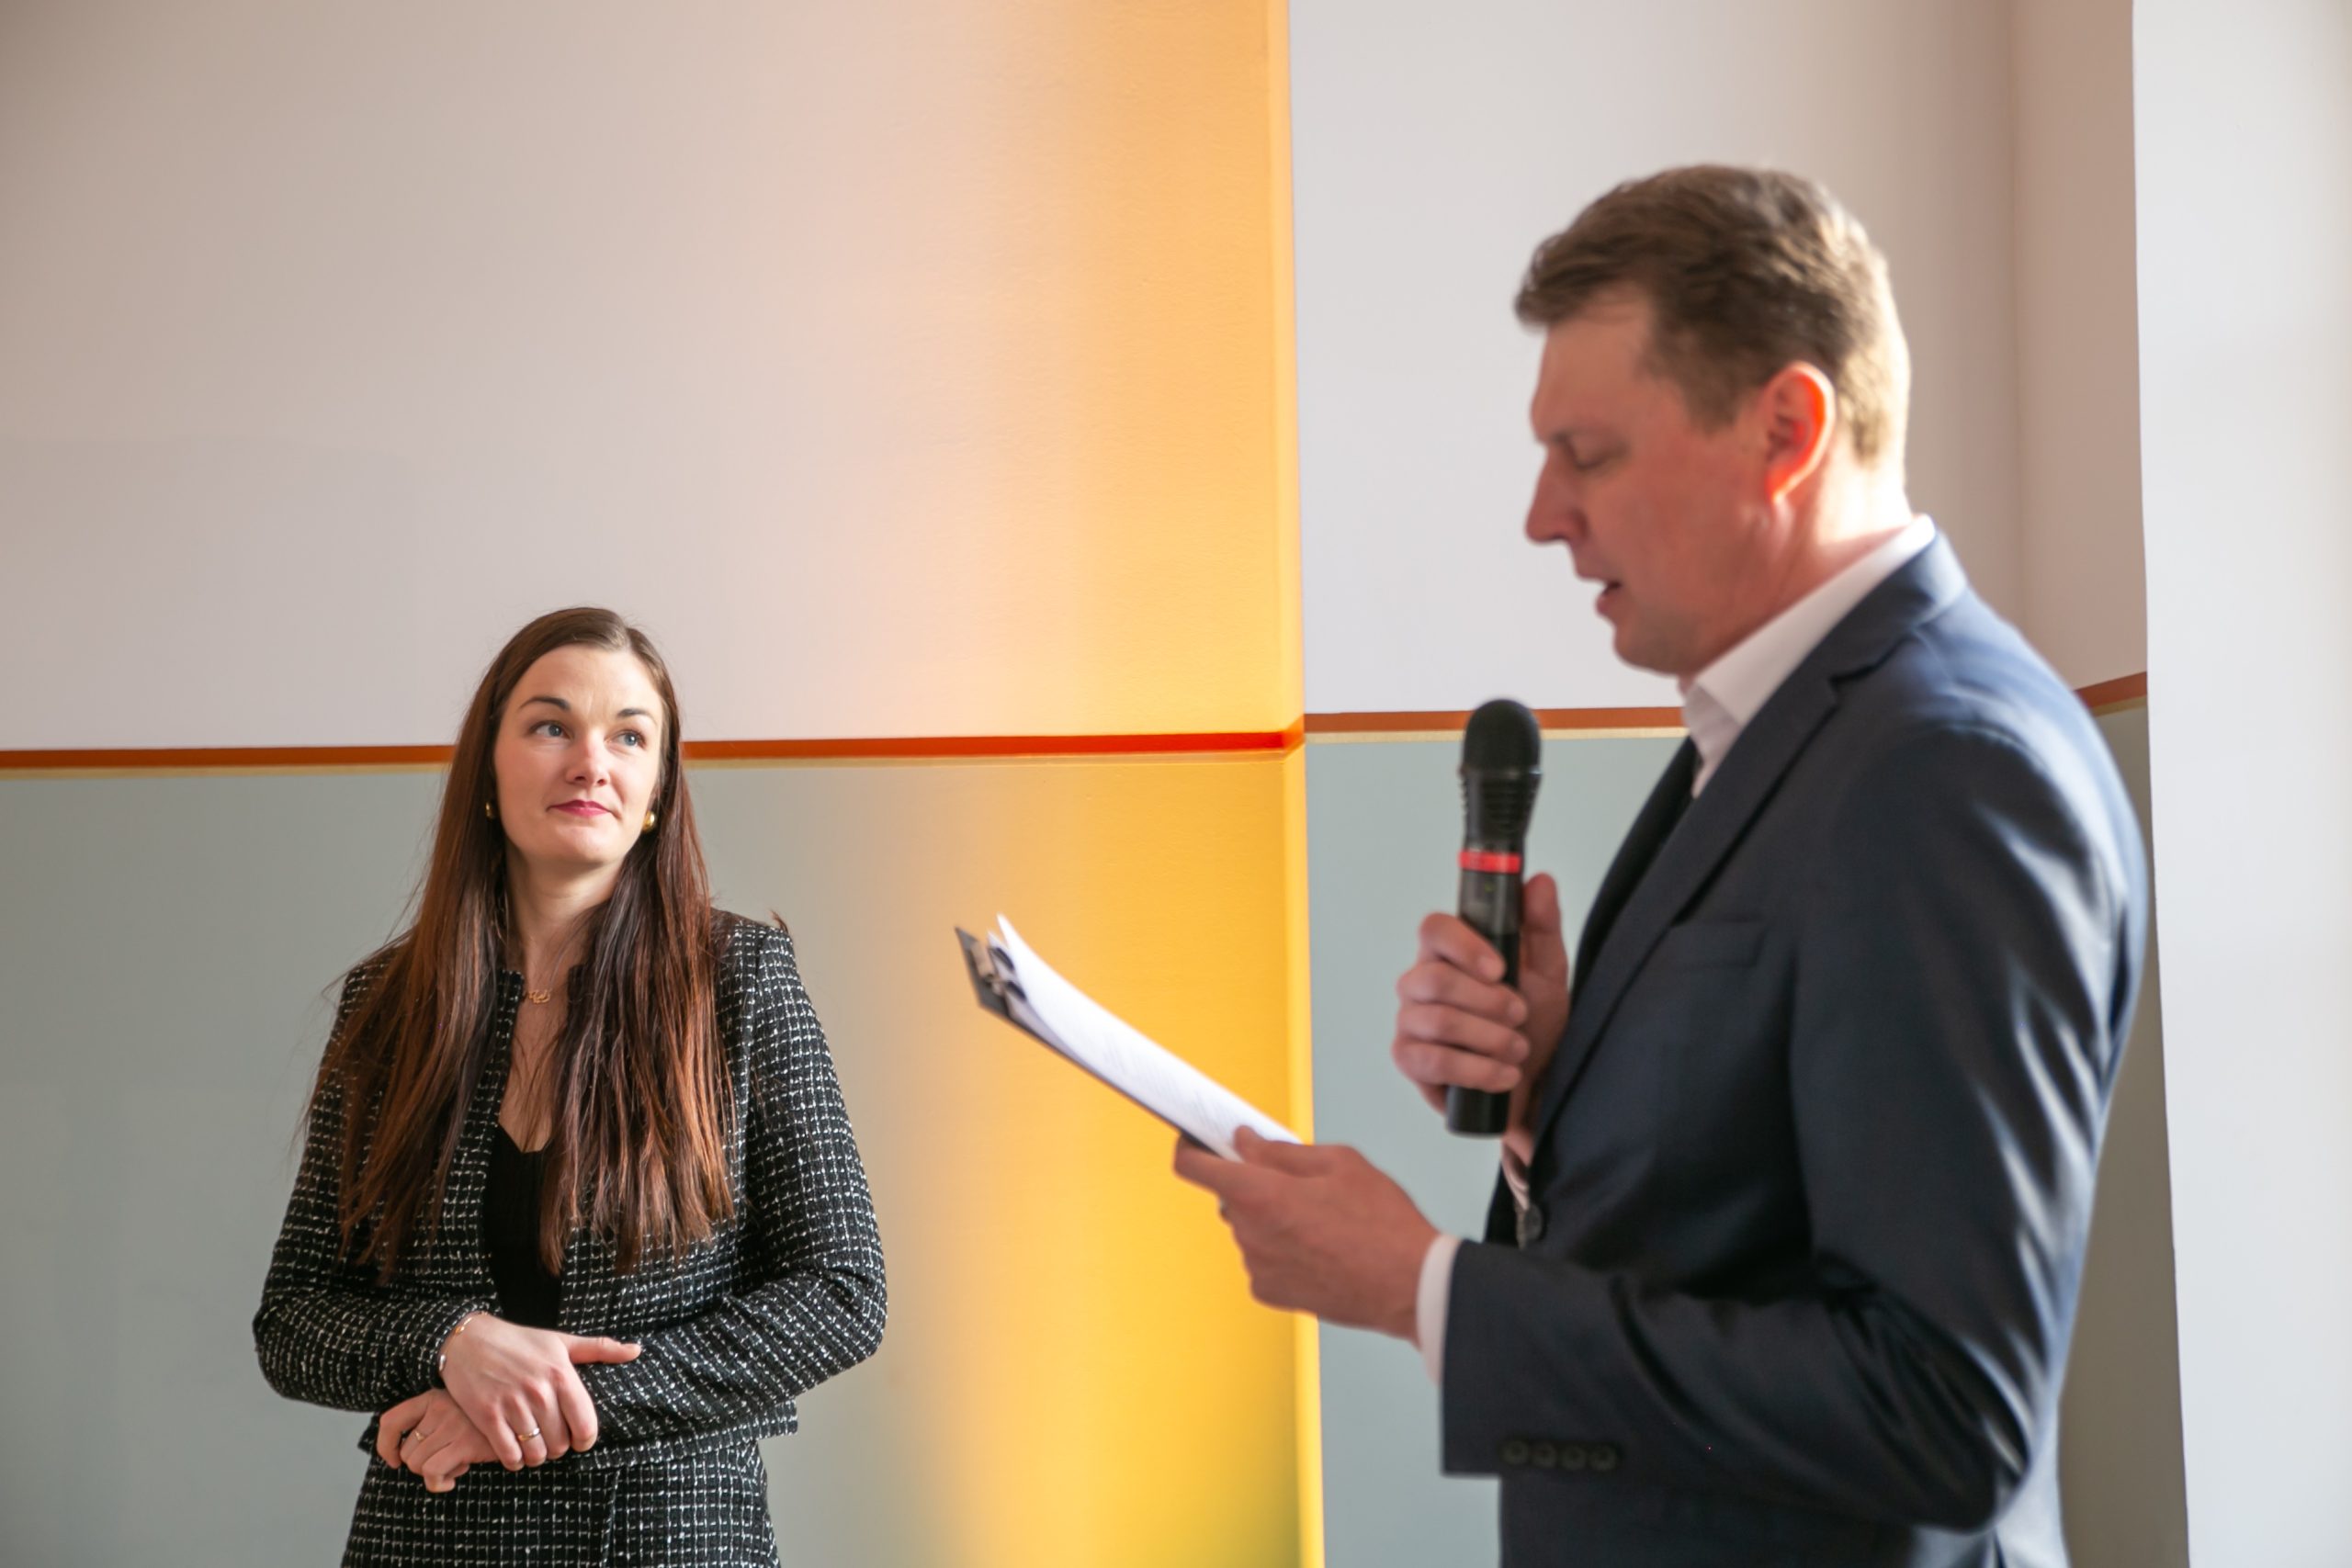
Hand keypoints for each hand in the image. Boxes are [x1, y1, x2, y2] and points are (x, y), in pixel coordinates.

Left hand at [377, 1389, 496, 1493]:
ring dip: (433, 1474)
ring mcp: (453, 1424)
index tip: (394, 1460)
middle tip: (444, 1462)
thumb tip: (400, 1454)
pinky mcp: (466, 1443)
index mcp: (433, 1397)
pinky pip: (433, 1473)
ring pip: (417, 1465)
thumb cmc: (484, 1424)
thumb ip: (431, 1423)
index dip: (385, 1446)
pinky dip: (438, 1484)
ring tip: (454, 1465)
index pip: (391, 1420)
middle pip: (406, 1451)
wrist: (522, 1424)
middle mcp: (440, 1408)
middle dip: (421, 1465)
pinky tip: (452, 1481)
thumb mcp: (455, 1413)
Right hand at [436, 1312, 640, 1468]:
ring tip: (535, 1447)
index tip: (580, 1441)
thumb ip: (600, 1349)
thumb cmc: (519, 1341)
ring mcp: (512, 1405)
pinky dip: (514, 1460)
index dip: (585, 1441)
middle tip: (553, 1441)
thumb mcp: (560, 1341)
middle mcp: (539, 1391)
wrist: (469, 1340)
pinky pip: (508, 1454)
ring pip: (536, 1452)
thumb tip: (636, 1351)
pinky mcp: (487, 1416)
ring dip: (537, 1456)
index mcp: (561, 1374)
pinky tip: (515, 1452)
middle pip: (561, 1443)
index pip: (586, 1425)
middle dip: (559, 1448)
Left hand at [1171, 1128, 1437, 1339]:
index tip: (1194, 1141)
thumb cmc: (1383, 1224)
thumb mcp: (1339, 1162)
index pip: (1192, 1167)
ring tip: (1320, 1221)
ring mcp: (1257, 1266)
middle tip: (1297, 1184)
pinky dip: (1280, 1248)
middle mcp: (1250, 1233)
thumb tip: (1247, 1143)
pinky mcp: (1270, 1292)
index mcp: (1261, 1194)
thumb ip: (1282, 1151)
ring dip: (1269, 1218)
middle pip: (1229, 1196)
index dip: (1189, 1148)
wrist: (1410, 1285)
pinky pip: (1261, 1257)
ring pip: (1248, 1227)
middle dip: (1253, 1183)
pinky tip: (1318, 1247)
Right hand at [1391, 872, 1569, 1163]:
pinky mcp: (1409, 1059)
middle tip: (1519, 1013)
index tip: (1500, 968)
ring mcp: (1410, 1021)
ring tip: (1517, 1048)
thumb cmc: (1533, 1024)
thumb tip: (1539, 881)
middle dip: (1487, 1001)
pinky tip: (1503, 1074)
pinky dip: (1477, 1069)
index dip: (1463, 945)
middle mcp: (1421, 982)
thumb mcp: (1548, 973)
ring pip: (1438, 1020)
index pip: (1433, 928)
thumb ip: (1540, 927)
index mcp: (1449, 953)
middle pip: (1433, 978)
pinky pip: (1433, 1060)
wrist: (1534, 1084)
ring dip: (1489, 1038)